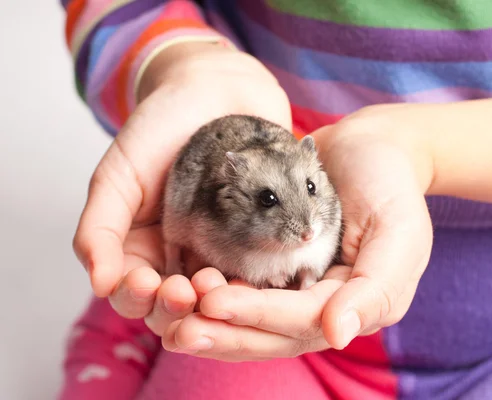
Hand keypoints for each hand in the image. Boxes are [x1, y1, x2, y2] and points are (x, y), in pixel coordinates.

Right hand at [72, 41, 291, 335]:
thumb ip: (99, 228)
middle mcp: (181, 258)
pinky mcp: (259, 242)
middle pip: (175, 308)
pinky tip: (255, 282)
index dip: (137, 298)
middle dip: (177, 308)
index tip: (148, 284)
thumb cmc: (159, 131)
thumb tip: (98, 283)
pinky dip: (254, 286)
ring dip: (214, 305)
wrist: (216, 94)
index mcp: (141, 250)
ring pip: (217, 300)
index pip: (133, 294)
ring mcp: (222, 253)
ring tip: (217, 287)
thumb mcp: (117, 176)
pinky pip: (258, 276)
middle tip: (188, 292)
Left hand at [161, 105, 434, 359]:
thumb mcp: (398, 229)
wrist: (372, 147)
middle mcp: (327, 305)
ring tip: (171, 313)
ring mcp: (301, 288)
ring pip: (253, 320)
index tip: (212, 303)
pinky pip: (246, 291)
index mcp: (358, 304)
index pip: (302, 320)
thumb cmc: (389, 183)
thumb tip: (337, 334)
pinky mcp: (279, 268)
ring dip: (213, 321)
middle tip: (178, 328)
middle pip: (272, 333)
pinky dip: (216, 295)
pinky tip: (184, 289)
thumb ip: (375, 286)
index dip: (257, 314)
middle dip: (225, 332)